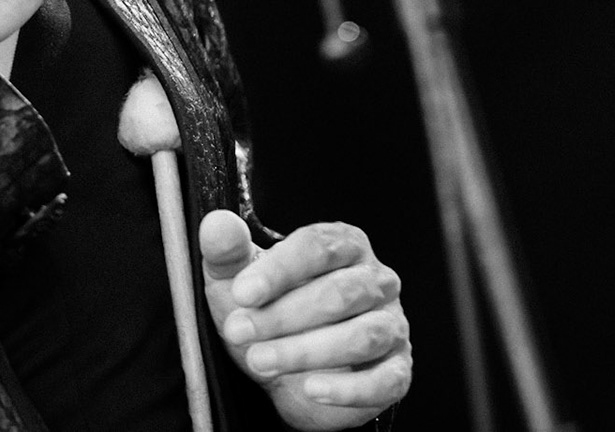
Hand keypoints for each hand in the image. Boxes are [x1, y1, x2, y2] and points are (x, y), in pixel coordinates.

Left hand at [200, 211, 411, 429]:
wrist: (283, 371)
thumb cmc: (265, 311)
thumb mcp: (235, 279)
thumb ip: (226, 251)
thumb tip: (218, 225)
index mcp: (343, 245)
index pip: (318, 247)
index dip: (279, 270)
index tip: (242, 292)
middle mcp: (375, 280)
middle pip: (340, 293)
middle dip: (284, 315)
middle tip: (239, 331)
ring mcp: (391, 326)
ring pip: (363, 336)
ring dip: (307, 351)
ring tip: (259, 361)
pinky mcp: (396, 371)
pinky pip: (384, 381)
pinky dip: (348, 388)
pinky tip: (312, 389)